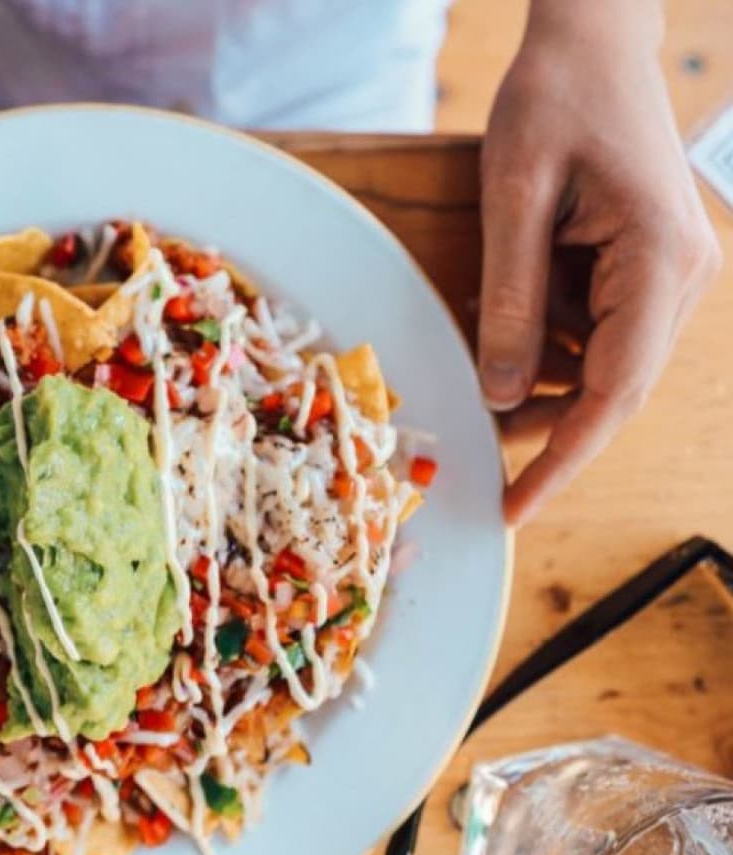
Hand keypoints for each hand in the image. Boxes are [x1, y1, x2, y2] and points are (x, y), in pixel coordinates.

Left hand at [477, 0, 720, 524]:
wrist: (592, 40)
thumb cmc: (553, 99)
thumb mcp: (513, 198)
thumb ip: (512, 301)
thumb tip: (504, 394)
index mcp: (661, 261)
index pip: (615, 391)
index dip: (563, 460)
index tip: (516, 507)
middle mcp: (682, 276)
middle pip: (613, 387)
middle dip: (544, 426)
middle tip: (476, 448)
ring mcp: (670, 271)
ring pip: (601, 364)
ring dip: (538, 382)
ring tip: (474, 372)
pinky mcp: (646, 264)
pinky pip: (595, 329)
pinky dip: (545, 342)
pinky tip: (498, 330)